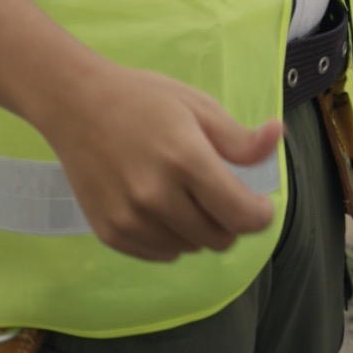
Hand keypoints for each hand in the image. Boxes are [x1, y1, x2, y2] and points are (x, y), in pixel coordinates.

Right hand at [36, 55, 281, 263]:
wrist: (75, 104)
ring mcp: (131, 218)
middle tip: (219, 194)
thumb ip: (239, 137)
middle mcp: (157, 196)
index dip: (260, 215)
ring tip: (186, 196)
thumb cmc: (142, 99)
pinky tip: (162, 208)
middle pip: (219, 237)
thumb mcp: (197, 106)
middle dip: (230, 220)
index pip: (240, 214)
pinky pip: (160, 254)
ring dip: (199, 230)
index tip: (259, 205)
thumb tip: (278, 138)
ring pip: (190, 249)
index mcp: (186, 160)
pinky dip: (170, 239)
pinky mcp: (110, 232)